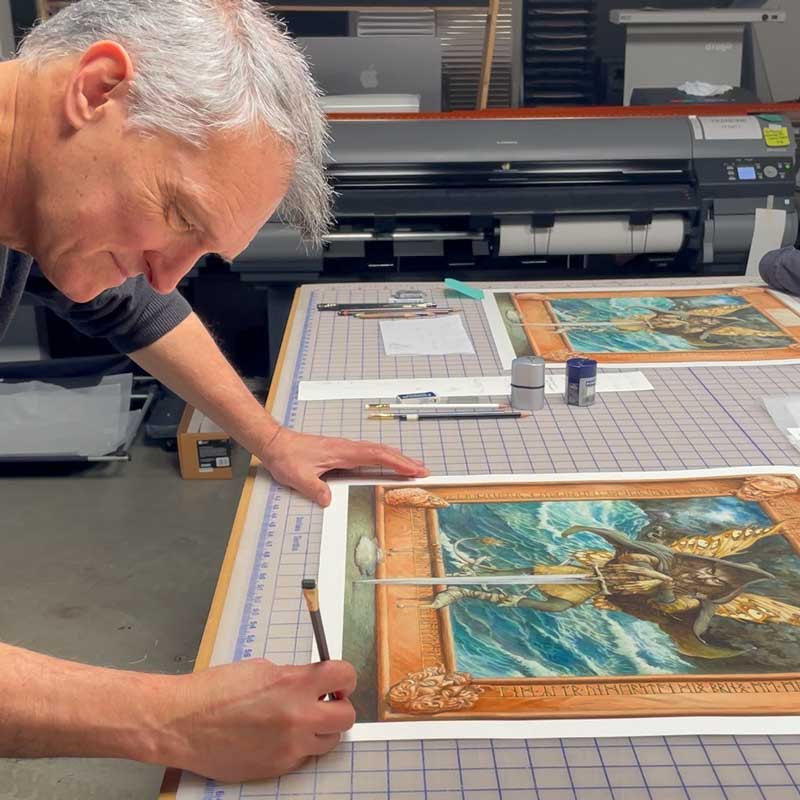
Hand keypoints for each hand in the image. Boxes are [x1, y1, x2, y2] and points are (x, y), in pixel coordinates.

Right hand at [165, 659, 355, 782]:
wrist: (182, 723)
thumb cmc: (214, 691)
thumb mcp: (260, 669)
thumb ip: (292, 676)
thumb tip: (312, 681)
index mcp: (292, 683)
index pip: (344, 676)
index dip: (344, 677)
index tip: (337, 680)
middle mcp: (297, 716)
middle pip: (347, 716)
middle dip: (339, 707)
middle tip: (325, 702)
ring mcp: (289, 746)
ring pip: (329, 741)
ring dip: (321, 730)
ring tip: (300, 721)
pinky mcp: (277, 768)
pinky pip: (303, 758)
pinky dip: (298, 748)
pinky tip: (278, 737)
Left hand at [260, 428, 428, 505]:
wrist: (276, 443)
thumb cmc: (287, 457)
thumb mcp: (298, 476)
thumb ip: (314, 488)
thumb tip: (329, 500)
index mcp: (342, 452)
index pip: (376, 455)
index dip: (397, 462)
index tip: (414, 470)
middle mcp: (347, 448)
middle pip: (383, 451)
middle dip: (405, 461)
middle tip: (424, 471)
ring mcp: (345, 450)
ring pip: (377, 452)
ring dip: (397, 459)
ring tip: (413, 469)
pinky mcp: (341, 453)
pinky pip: (369, 455)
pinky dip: (384, 459)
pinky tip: (388, 467)